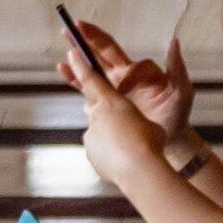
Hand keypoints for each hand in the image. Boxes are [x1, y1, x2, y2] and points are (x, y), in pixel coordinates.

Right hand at [60, 21, 193, 133]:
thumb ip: (176, 67)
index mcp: (138, 70)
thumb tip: (174, 41)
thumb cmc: (177, 114)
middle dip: (88, 38)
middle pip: (102, 52)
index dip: (108, 51)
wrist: (168, 138)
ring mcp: (113, 88)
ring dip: (79, 53)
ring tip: (66, 38)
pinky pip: (87, 87)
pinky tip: (62, 67)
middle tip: (74, 25)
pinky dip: (74, 77)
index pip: (118, 54)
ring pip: (92, 66)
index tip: (106, 60)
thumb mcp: (182, 90)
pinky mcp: (106, 101)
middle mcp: (123, 76)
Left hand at [66, 52, 176, 196]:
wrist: (140, 170)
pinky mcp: (90, 151)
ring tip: (127, 142)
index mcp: (112, 100)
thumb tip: (126, 121)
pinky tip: (123, 156)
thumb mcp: (147, 120)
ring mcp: (91, 134)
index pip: (90, 78)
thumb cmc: (151, 140)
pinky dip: (109, 149)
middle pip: (92, 102)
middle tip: (110, 108)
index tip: (71, 52)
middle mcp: (96, 115)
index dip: (80, 64)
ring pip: (97, 127)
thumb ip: (132, 116)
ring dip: (109, 131)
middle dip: (97, 102)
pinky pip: (99, 146)